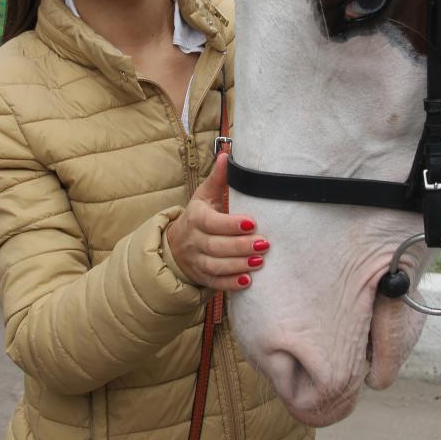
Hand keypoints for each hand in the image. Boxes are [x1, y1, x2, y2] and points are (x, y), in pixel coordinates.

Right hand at [166, 153, 269, 290]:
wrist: (176, 245)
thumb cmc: (198, 216)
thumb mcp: (204, 196)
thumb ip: (218, 178)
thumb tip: (227, 155)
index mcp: (196, 218)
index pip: (212, 223)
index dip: (231, 224)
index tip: (253, 223)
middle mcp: (194, 240)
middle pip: (216, 246)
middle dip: (240, 246)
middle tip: (264, 244)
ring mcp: (196, 261)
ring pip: (216, 266)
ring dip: (238, 265)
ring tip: (260, 262)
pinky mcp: (201, 276)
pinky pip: (215, 283)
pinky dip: (230, 284)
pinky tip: (247, 282)